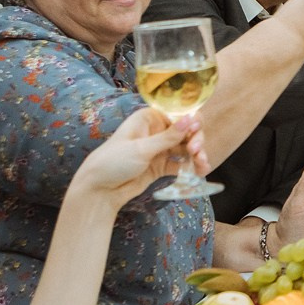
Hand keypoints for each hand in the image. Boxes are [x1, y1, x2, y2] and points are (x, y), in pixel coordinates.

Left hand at [69, 108, 204, 209]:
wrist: (100, 190)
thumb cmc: (114, 162)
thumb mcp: (142, 148)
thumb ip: (169, 137)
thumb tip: (191, 118)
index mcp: (149, 119)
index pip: (177, 114)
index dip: (191, 121)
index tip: (196, 130)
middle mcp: (156, 131)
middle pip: (186, 131)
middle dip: (195, 140)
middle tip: (197, 152)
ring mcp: (160, 149)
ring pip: (186, 148)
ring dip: (197, 156)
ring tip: (203, 166)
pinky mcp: (161, 166)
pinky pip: (181, 164)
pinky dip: (192, 167)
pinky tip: (201, 172)